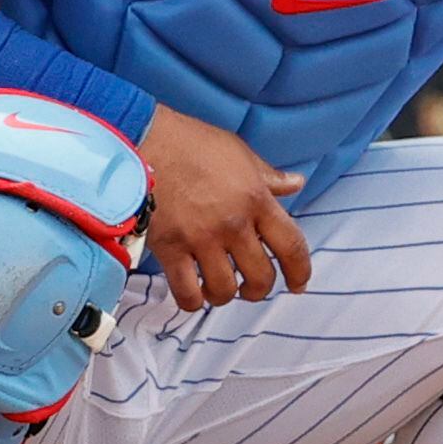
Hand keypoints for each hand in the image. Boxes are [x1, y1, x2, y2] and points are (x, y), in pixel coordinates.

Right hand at [138, 107, 307, 308]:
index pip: (292, 245)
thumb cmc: (192, 143)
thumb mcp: (240, 153)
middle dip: (260, 290)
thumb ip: (269, 176)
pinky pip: (186, 291)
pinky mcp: (169, 249)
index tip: (298, 285)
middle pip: (261, 276)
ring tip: (219, 289)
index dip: (300, 271)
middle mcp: (234, 224)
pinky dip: (193, 301)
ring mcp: (201, 239)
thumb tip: (296, 183)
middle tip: (251, 288)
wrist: (143, 142)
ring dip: (225, 296)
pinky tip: (194, 294)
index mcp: (257, 200)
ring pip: (224, 289)